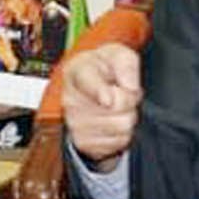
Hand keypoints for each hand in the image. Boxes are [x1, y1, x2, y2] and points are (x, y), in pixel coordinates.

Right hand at [62, 44, 141, 163]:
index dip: (100, 92)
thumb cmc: (105, 71)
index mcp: (76, 71)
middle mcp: (70, 99)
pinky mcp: (83, 143)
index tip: (108, 99)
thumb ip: (126, 64)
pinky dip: (121, 134)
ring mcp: (74, 123)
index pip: (87, 82)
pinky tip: (112, 121)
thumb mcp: (119, 55)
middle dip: (129, 100)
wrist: (95, 92)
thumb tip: (129, 85)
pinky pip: (117, 142)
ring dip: (127, 117)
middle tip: (121, 93)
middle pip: (116, 107)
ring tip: (117, 107)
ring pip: (121, 126)